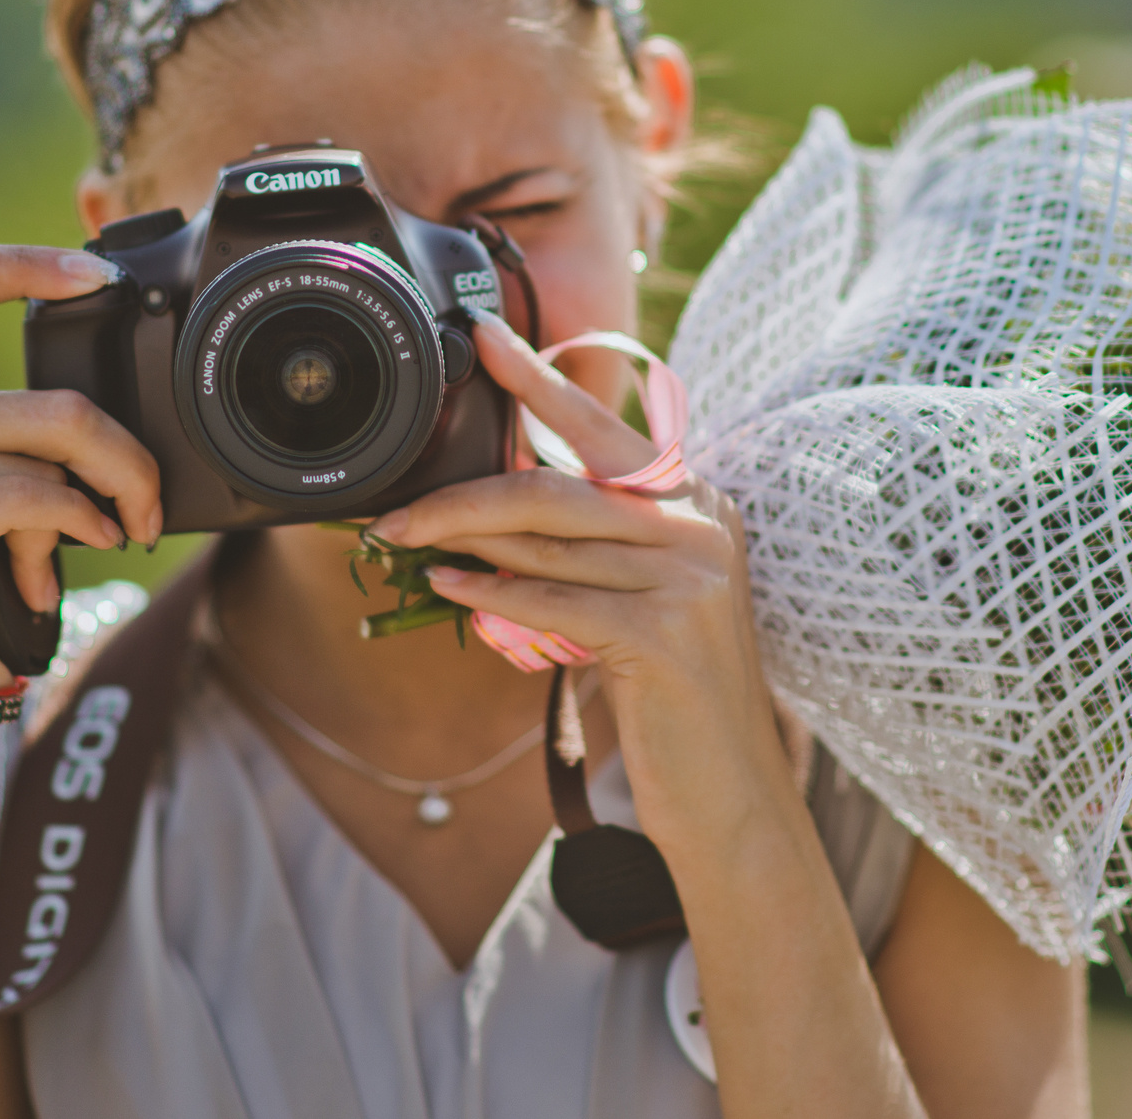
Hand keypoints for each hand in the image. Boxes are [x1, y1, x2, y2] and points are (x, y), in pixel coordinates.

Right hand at [0, 244, 161, 688]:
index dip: (25, 262)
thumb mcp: (21, 475)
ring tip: (109, 533)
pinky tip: (83, 546)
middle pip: (56, 400)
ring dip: (107, 502)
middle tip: (149, 503)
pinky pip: (30, 496)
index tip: (97, 277)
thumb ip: (48, 428)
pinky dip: (76, 524)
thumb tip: (132, 413)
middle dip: (127, 458)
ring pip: (53, 451)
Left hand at [370, 314, 793, 859]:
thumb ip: (588, 547)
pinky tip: (450, 592)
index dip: (541, 379)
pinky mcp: (663, 632)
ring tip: (409, 546)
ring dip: (466, 546)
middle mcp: (699, 524)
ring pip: (547, 542)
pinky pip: (552, 600)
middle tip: (398, 508)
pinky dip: (492, 596)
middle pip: (557, 485)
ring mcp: (688, 576)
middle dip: (466, 491)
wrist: (733, 794)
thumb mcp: (639, 601)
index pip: (602, 428)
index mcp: (695, 501)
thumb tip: (487, 514)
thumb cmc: (674, 697)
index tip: (484, 338)